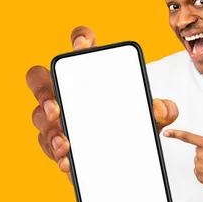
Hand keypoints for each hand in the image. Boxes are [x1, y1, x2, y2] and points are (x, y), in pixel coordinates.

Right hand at [25, 25, 178, 182]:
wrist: (131, 154)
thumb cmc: (136, 121)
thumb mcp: (155, 116)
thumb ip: (164, 110)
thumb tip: (158, 110)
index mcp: (91, 72)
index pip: (80, 43)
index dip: (78, 39)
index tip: (82, 47)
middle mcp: (66, 89)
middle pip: (38, 77)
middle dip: (42, 90)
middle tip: (57, 108)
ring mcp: (56, 115)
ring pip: (38, 116)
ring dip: (49, 130)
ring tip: (66, 144)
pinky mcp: (56, 141)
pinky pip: (47, 144)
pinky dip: (56, 154)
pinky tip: (67, 162)